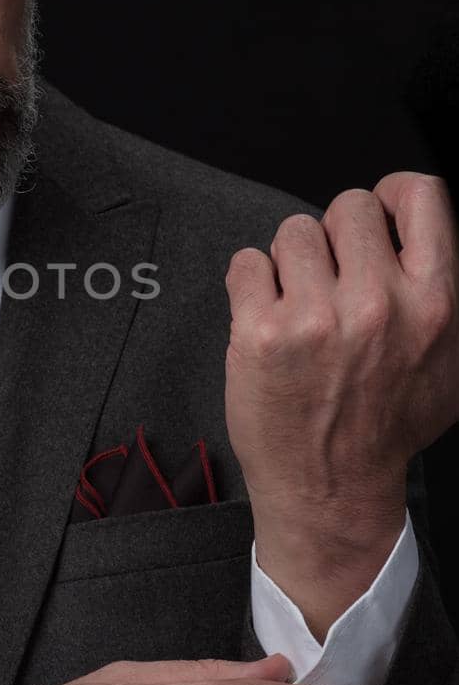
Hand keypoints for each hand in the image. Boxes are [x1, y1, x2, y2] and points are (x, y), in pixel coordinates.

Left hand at [224, 172, 458, 559]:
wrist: (330, 489)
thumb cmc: (385, 427)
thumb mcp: (448, 365)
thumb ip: (441, 299)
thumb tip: (424, 237)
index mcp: (433, 303)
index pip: (422, 195)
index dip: (391, 194)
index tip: (375, 215)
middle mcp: (378, 305)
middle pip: (348, 207)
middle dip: (334, 238)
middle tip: (328, 282)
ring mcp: (317, 318)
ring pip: (292, 231)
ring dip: (289, 264)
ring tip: (298, 308)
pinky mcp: (261, 333)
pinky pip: (246, 263)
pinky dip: (250, 285)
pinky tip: (266, 320)